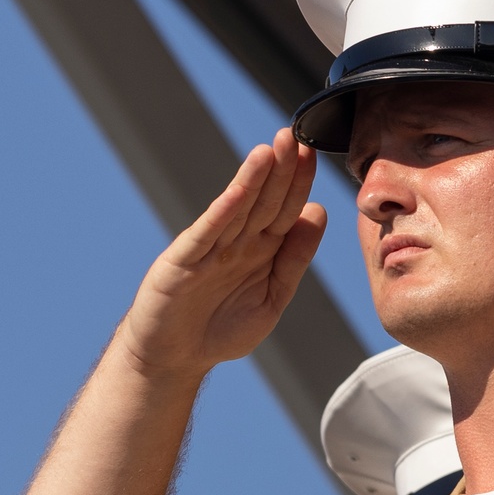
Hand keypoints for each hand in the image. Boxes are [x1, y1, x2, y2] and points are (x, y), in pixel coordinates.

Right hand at [120, 129, 325, 379]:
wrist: (175, 357)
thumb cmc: (222, 330)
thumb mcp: (272, 298)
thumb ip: (294, 260)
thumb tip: (318, 213)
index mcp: (261, 250)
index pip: (285, 210)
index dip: (298, 183)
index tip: (313, 153)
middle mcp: (236, 243)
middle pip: (263, 201)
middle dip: (280, 170)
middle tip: (295, 137)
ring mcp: (208, 249)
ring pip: (236, 209)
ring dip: (253, 180)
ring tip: (271, 150)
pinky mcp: (183, 261)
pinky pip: (207, 234)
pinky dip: (223, 212)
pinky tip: (239, 191)